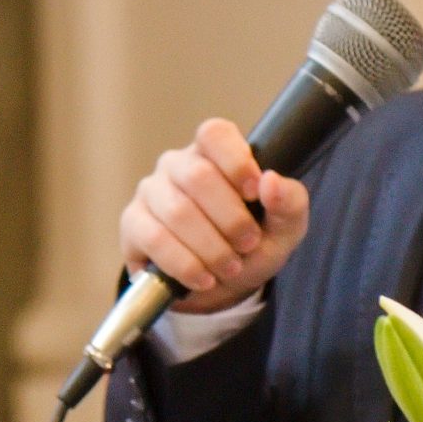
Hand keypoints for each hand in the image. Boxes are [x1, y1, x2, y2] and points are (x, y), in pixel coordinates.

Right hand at [119, 119, 312, 313]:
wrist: (221, 287)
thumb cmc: (252, 244)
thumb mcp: (284, 227)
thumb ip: (289, 202)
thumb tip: (271, 182)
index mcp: (214, 153)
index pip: (215, 134)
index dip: (235, 161)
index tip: (254, 193)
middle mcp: (177, 165)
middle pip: (198, 176)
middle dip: (230, 219)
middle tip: (248, 244)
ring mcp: (151, 192)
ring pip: (177, 211)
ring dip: (211, 247)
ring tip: (230, 267)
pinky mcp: (133, 224)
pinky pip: (154, 239)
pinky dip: (185, 264)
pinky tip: (203, 278)